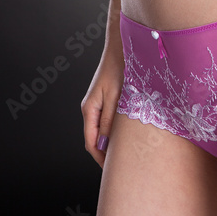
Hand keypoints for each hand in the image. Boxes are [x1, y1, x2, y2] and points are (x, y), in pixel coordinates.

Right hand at [81, 44, 124, 167]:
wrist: (122, 45)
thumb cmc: (120, 67)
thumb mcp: (116, 97)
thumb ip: (110, 121)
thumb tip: (105, 144)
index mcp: (89, 109)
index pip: (91, 142)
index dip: (101, 158)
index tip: (113, 170)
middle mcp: (91, 107)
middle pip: (95, 138)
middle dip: (106, 153)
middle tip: (121, 165)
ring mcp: (98, 102)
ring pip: (102, 129)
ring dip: (111, 141)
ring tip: (126, 153)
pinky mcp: (106, 97)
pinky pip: (108, 119)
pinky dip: (115, 129)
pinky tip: (127, 133)